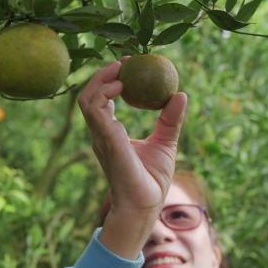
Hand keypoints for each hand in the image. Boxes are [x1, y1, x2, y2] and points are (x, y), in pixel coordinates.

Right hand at [77, 59, 187, 217]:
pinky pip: (96, 112)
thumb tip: (180, 94)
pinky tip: (123, 87)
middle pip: (88, 95)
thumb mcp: (165, 143)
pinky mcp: (107, 141)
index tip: (127, 65)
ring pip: (87, 100)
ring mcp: (100, 137)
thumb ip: (170, 120)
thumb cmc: (152, 180)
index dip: (110, 80)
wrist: (145, 205)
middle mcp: (101, 133)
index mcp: (110, 133)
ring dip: (101, 81)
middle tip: (124, 62)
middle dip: (102, 74)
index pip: (101, 100)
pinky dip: (105, 94)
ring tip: (122, 72)